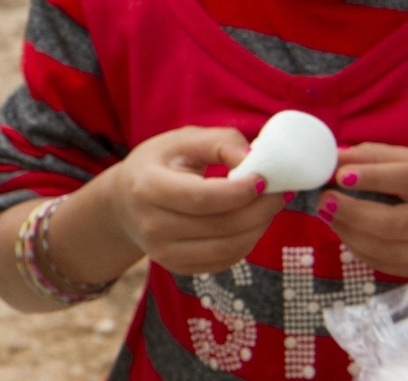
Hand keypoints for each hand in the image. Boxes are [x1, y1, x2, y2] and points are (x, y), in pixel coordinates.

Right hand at [106, 126, 284, 274]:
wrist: (125, 202)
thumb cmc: (161, 163)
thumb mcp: (184, 139)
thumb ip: (221, 142)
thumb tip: (255, 159)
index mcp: (148, 187)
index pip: (201, 198)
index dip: (239, 191)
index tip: (264, 179)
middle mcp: (151, 226)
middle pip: (219, 226)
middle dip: (260, 209)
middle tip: (281, 191)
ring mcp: (163, 253)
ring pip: (227, 248)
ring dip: (259, 226)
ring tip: (272, 204)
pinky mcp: (178, 267)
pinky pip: (224, 261)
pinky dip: (248, 241)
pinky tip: (255, 221)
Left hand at [315, 143, 407, 277]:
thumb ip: (378, 157)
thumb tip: (336, 155)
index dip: (375, 177)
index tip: (340, 174)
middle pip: (397, 223)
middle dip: (354, 213)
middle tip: (325, 200)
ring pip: (387, 250)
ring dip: (350, 233)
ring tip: (328, 214)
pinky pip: (386, 265)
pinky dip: (359, 249)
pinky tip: (345, 232)